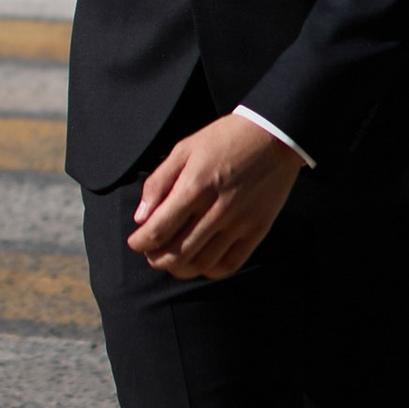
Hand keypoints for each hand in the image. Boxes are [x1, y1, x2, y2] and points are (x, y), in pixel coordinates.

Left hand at [127, 111, 300, 279]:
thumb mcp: (184, 149)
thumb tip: (141, 218)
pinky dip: (210, 271)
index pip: (158, 230)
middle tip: (151, 255)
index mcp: (194, 186)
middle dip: (156, 259)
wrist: (273, 136)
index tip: (135, 242)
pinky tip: (201, 263)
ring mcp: (239, 222)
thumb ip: (158, 182)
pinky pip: (231, 264)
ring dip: (180, 269)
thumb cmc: (223, 139)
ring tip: (172, 261)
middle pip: (177, 253)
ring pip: (202, 264)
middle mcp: (216, 209)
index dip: (140, 242)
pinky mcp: (257, 230)